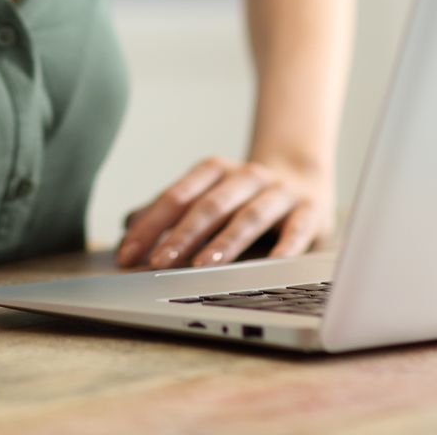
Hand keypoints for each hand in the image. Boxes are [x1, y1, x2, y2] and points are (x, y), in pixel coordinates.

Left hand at [114, 156, 333, 268]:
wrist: (304, 179)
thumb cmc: (243, 197)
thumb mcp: (208, 196)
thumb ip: (171, 212)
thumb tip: (126, 228)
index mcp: (215, 171)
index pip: (177, 196)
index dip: (150, 224)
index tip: (128, 253)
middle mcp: (247, 176)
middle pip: (211, 204)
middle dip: (183, 234)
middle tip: (160, 262)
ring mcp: (280, 192)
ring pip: (250, 215)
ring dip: (226, 240)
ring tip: (204, 265)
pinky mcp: (310, 211)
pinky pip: (298, 228)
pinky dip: (286, 246)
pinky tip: (272, 265)